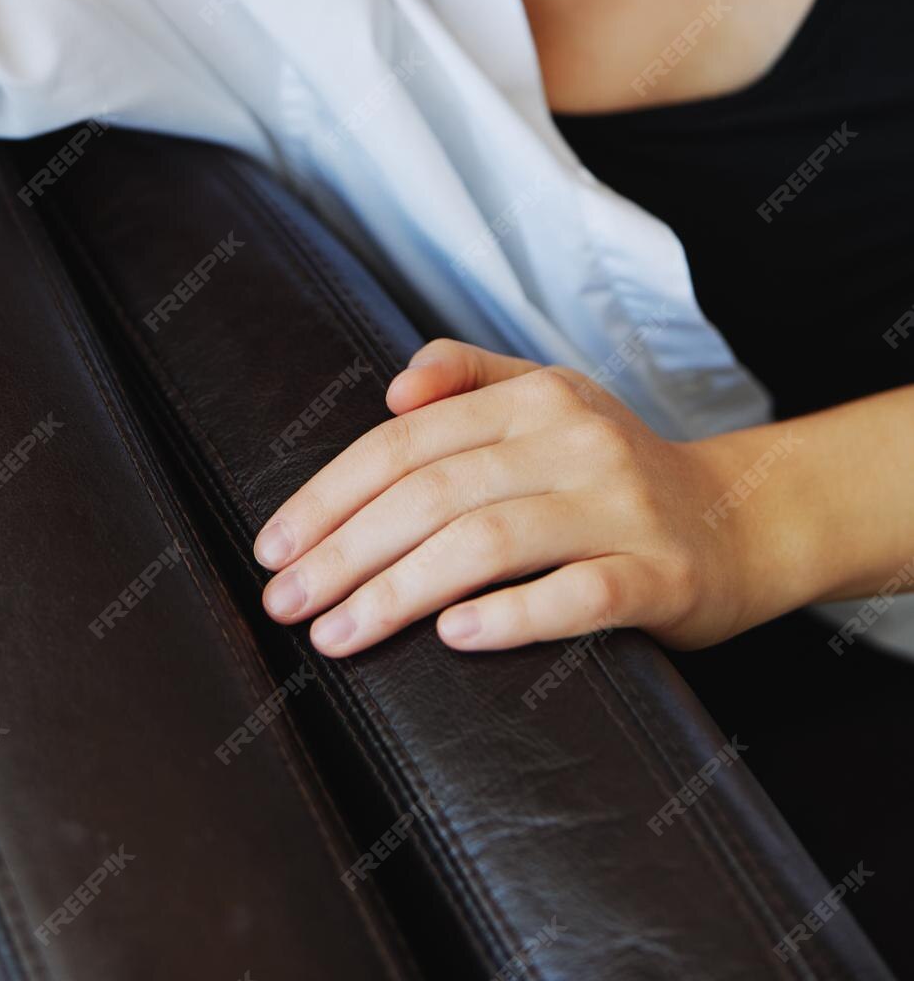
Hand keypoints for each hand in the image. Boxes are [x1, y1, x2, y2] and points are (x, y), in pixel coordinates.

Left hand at [252, 338, 776, 656]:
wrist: (742, 520)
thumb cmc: (614, 469)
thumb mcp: (546, 398)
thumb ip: (466, 376)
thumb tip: (393, 387)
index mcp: (534, 395)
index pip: (405, 441)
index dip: (330, 494)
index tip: (272, 548)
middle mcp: (573, 439)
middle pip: (432, 492)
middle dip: (343, 550)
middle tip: (283, 603)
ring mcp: (619, 507)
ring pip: (487, 541)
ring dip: (398, 591)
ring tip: (335, 635)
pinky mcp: (661, 576)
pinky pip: (578, 593)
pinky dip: (513, 615)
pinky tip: (454, 638)